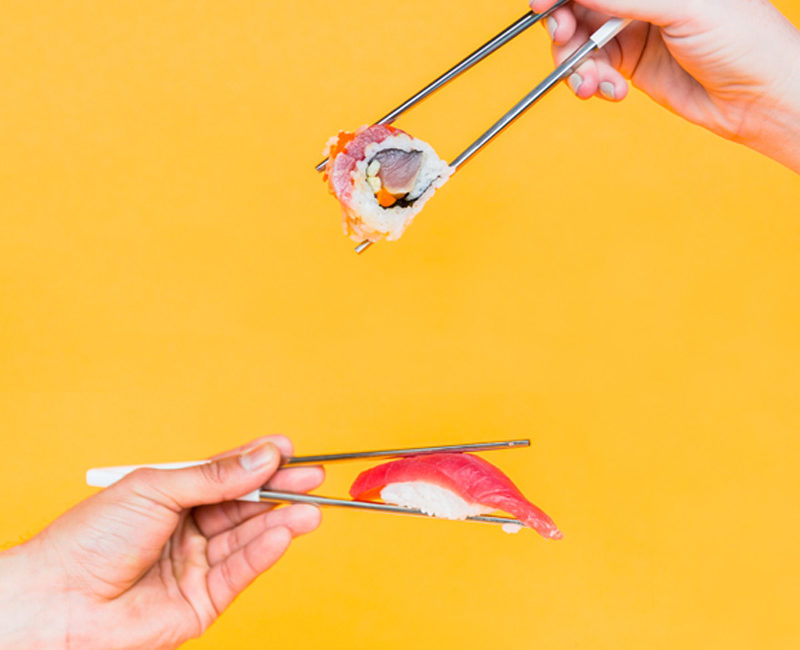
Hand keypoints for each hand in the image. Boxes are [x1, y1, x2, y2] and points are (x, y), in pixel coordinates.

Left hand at [0, 436, 323, 649]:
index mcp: (174, 496)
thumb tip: (262, 456)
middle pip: (244, 505)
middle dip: (279, 490)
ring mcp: (197, 565)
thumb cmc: (92, 537)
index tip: (288, 449)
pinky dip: (264, 551)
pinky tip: (283, 532)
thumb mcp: (156, 489)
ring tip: (310, 508)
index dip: (258, 461)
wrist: (58, 600)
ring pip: (248, 538)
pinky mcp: (203, 601)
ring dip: (280, 521)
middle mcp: (189, 529)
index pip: (227, 474)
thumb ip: (215, 477)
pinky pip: (240, 571)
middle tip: (313, 477)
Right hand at [530, 0, 799, 171]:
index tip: (542, 4)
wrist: (759, 97)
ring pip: (581, 43)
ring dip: (577, 64)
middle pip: (578, 8)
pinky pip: (594, 70)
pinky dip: (594, 83)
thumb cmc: (743, 40)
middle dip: (564, 27)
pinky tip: (613, 92)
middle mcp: (639, 0)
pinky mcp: (631, 66)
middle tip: (565, 41)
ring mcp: (633, 31)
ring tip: (592, 83)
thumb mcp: (680, 7)